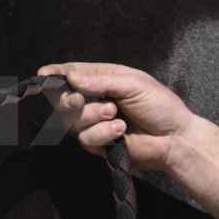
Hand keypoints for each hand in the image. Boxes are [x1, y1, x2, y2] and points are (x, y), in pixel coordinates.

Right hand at [38, 62, 194, 171]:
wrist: (176, 140)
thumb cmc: (159, 105)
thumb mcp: (132, 84)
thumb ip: (100, 80)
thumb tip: (69, 76)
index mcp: (101, 79)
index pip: (71, 74)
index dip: (55, 74)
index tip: (43, 74)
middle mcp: (92, 100)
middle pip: (62, 99)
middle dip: (66, 99)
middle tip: (78, 100)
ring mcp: (93, 123)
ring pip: (71, 121)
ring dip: (93, 117)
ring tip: (117, 116)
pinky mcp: (97, 144)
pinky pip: (85, 139)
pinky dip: (103, 134)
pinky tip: (121, 132)